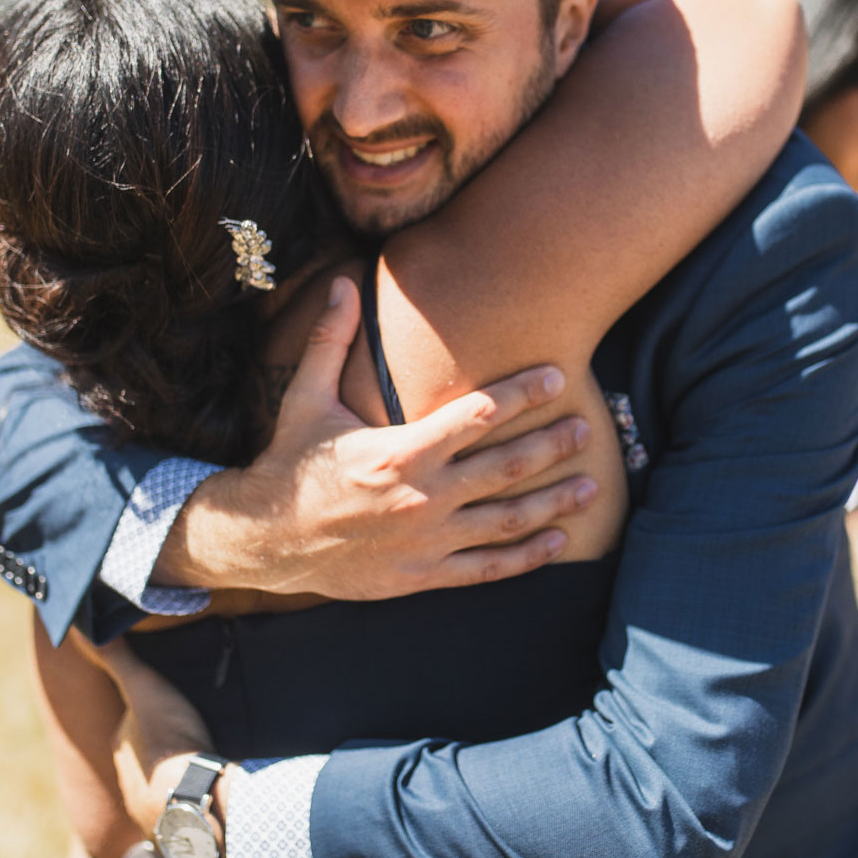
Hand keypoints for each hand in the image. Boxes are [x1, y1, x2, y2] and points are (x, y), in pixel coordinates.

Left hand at [78, 632, 215, 837]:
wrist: (194, 803)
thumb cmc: (168, 744)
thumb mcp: (144, 690)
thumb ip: (116, 659)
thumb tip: (76, 627)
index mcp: (122, 747)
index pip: (133, 722)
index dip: (152, 710)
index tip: (175, 703)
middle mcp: (129, 782)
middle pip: (148, 756)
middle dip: (165, 746)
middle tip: (194, 730)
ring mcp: (152, 809)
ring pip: (165, 785)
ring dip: (180, 777)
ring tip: (205, 764)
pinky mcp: (179, 830)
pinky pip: (185, 808)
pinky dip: (194, 800)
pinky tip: (210, 794)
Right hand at [155, 276, 598, 598]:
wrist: (265, 539)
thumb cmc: (290, 462)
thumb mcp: (306, 398)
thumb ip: (330, 340)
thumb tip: (342, 281)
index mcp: (399, 451)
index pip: (478, 415)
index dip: (523, 393)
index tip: (557, 376)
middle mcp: (422, 497)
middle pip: (507, 467)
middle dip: (553, 445)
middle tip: (586, 427)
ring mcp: (427, 541)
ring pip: (508, 520)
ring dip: (555, 502)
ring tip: (592, 483)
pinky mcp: (423, 576)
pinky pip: (488, 568)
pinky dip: (528, 556)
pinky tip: (558, 541)